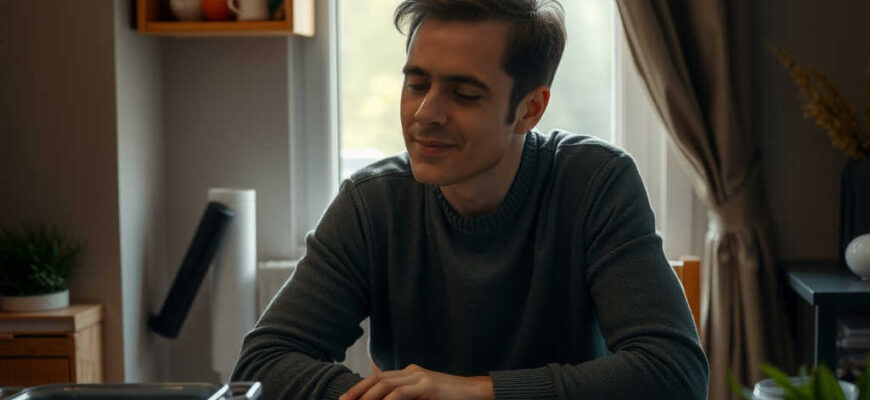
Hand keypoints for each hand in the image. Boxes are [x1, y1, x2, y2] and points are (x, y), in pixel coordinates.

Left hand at [339, 363, 493, 399]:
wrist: (477, 393)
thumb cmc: (450, 399)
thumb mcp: (424, 396)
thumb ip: (406, 396)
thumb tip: (387, 399)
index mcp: (409, 373)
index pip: (378, 378)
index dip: (359, 388)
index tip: (345, 399)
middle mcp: (412, 372)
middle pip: (377, 379)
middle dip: (357, 392)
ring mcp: (420, 377)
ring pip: (386, 384)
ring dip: (368, 396)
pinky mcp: (429, 386)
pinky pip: (402, 393)